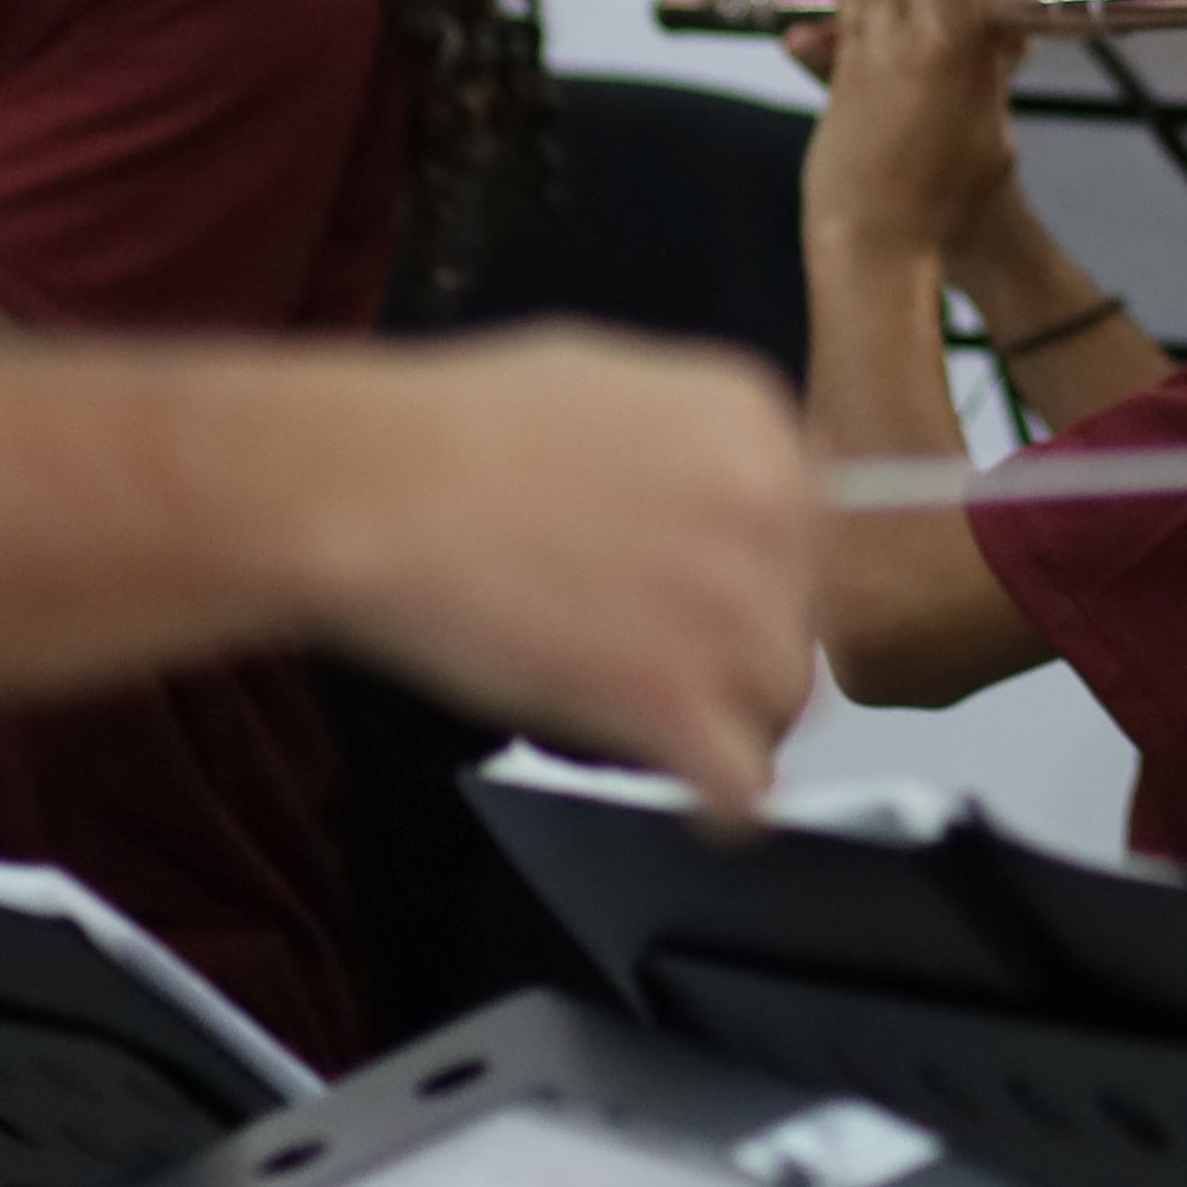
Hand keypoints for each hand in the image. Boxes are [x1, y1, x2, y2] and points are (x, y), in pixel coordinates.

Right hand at [313, 324, 816, 817]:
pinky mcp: (677, 704)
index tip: (721, 606)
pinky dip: (722, 808)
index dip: (761, 576)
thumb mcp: (606, 378)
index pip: (811, 527)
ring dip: (731, 723)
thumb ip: (688, 437)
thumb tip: (717, 484)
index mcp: (754, 423)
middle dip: (742, 649)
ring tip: (664, 726)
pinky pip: (745, 789)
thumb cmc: (454, 435)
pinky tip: (696, 805)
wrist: (375, 491)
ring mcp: (731, 611)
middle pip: (801, 616)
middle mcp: (770, 511)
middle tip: (670, 663)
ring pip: (783, 703)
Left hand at [792, 0, 1031, 262]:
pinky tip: (852, 22)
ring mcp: (868, 59)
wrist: (879, 242)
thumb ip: (989, 83)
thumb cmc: (951, 206)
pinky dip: (847, 13)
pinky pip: (839, 26)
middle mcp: (909, 43)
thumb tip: (998, 47)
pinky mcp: (836, 83)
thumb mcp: (993, 139)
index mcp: (959, 50)